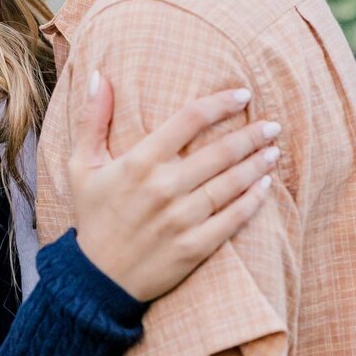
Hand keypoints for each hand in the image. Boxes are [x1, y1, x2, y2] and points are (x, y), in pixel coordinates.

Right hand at [68, 76, 278, 301]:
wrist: (96, 280)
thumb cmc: (92, 217)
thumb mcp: (81, 166)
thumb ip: (92, 119)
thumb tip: (99, 75)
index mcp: (139, 163)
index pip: (189, 120)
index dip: (221, 103)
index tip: (243, 95)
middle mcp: (163, 188)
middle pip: (220, 152)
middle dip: (252, 135)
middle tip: (272, 125)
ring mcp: (181, 219)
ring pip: (231, 183)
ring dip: (258, 164)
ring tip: (274, 151)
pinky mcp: (195, 247)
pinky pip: (233, 219)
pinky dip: (253, 200)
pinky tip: (266, 185)